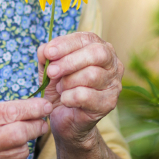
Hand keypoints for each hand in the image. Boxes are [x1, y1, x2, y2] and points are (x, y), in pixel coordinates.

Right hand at [0, 98, 51, 158]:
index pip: (10, 112)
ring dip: (24, 145)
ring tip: (15, 142)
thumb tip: (31, 106)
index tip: (46, 106)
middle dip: (36, 126)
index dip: (33, 108)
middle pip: (19, 134)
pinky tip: (7, 157)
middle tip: (41, 123)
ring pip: (20, 151)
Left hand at [36, 32, 123, 146]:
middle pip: (96, 53)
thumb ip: (46, 56)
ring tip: (60, 88)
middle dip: (70, 61)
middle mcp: (112, 63)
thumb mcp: (50, 69)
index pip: (86, 39)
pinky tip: (65, 100)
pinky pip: (87, 96)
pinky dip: (70, 97)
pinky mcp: (109, 103)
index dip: (66, 44)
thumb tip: (45, 50)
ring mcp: (114, 83)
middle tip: (51, 72)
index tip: (48, 52)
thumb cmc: (61, 88)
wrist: (66, 119)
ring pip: (92, 75)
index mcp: (99, 48)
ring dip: (68, 82)